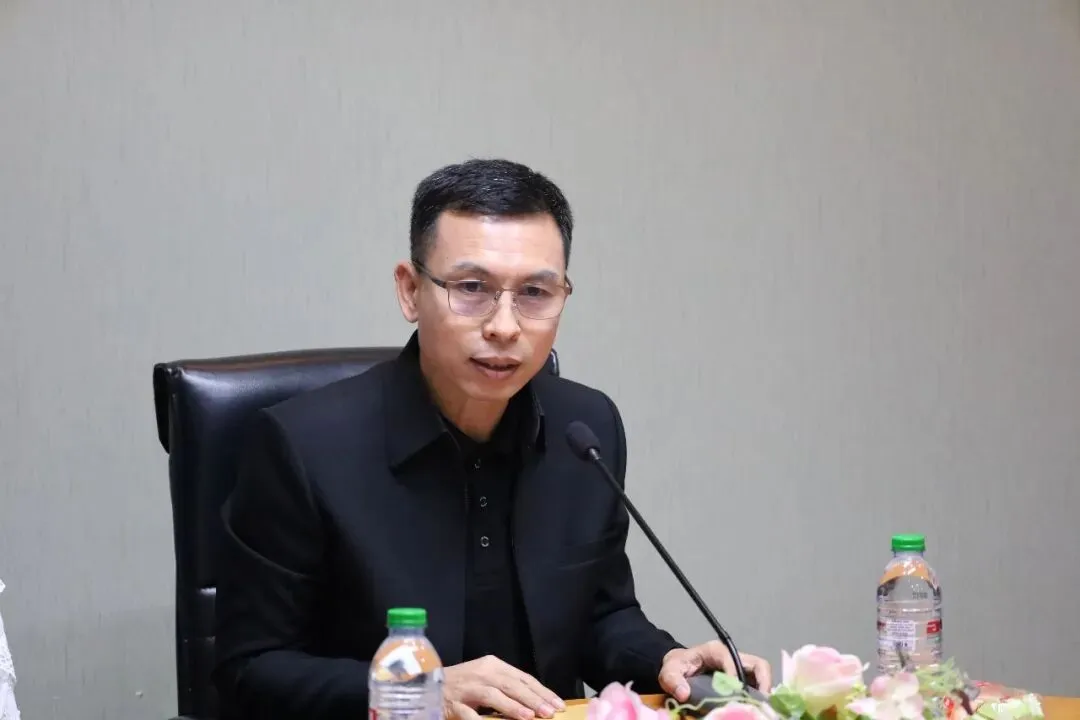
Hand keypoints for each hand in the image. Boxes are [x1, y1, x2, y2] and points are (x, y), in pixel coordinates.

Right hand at [443, 655, 565, 719]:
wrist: (427, 683)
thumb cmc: (463, 683)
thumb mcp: (487, 678)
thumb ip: (507, 686)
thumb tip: (534, 702)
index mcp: (493, 665)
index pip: (523, 678)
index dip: (541, 691)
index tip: (558, 704)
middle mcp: (482, 673)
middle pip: (512, 685)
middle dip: (533, 699)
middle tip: (550, 711)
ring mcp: (468, 688)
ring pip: (494, 695)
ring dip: (513, 706)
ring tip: (530, 716)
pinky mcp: (454, 703)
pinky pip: (469, 714)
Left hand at [658, 642, 772, 700]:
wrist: (678, 667)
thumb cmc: (676, 666)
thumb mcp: (669, 671)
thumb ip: (672, 680)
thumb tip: (684, 693)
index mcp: (715, 651)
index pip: (732, 659)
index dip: (736, 676)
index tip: (736, 694)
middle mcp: (732, 657)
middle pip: (757, 664)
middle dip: (763, 682)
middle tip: (762, 703)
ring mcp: (739, 667)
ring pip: (761, 674)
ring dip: (763, 691)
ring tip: (762, 708)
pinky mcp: (742, 678)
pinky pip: (757, 684)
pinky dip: (760, 696)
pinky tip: (756, 707)